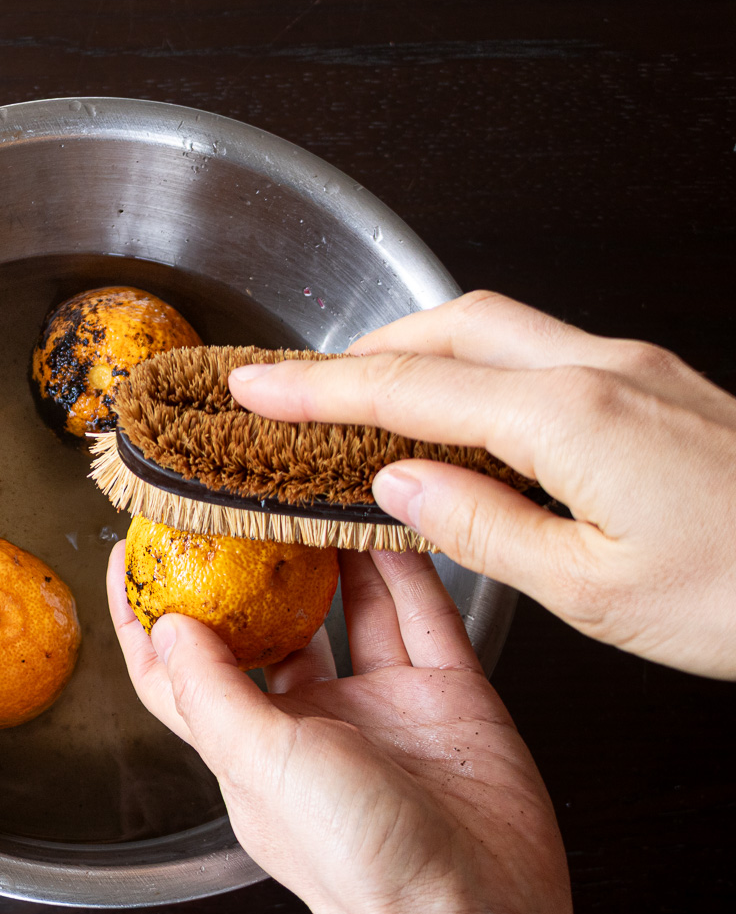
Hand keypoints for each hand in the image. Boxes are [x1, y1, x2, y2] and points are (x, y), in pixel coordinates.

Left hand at [108, 542, 571, 913]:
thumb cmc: (355, 861)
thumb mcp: (259, 763)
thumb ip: (211, 689)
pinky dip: (409, 566)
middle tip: (243, 500)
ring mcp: (382, 706)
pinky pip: (423, 615)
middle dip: (256, 566)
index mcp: (250, 747)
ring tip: (316, 493)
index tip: (134, 553)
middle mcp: (312, 722)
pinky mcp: (449, 696)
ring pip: (351, 608)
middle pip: (272, 626)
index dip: (151, 613)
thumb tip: (165, 625)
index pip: (181, 670)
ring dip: (334, 554)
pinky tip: (390, 518)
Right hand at [227, 291, 735, 678]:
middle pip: (452, 324)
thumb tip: (396, 483)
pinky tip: (464, 424)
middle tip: (300, 390)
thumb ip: (481, 524)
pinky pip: (542, 355)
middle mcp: (602, 372)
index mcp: (569, 419)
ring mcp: (638, 371)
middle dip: (364, 348)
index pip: (409, 386)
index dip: (319, 388)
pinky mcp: (660, 388)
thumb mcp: (593, 589)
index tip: (252, 389)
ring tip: (367, 406)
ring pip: (499, 329)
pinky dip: (476, 373)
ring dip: (420, 352)